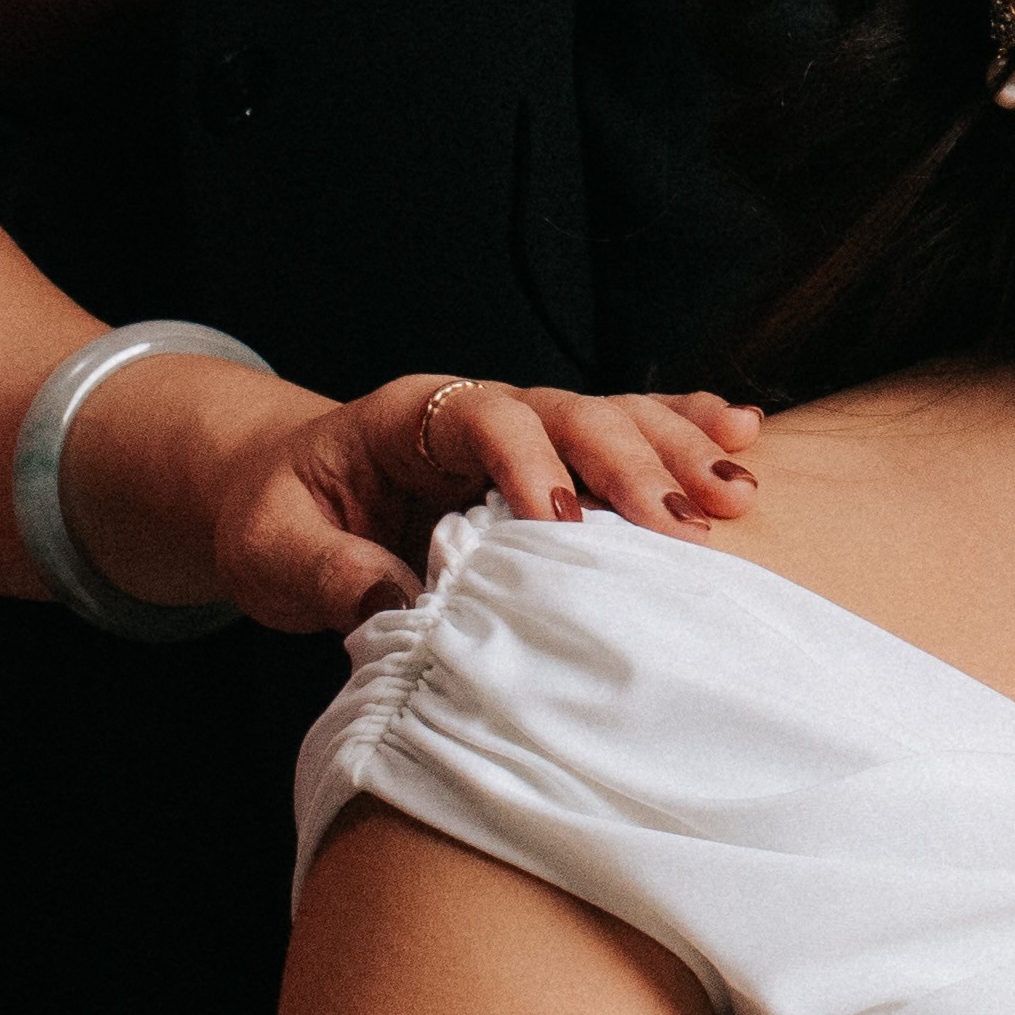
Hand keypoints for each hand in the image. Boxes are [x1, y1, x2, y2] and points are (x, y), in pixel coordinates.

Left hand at [95, 363, 768, 634]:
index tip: (563, 524)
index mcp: (406, 417)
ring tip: (734, 490)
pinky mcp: (548, 463)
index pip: (482, 420)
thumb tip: (406, 603)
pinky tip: (742, 434)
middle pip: (568, 413)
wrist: (278, 490)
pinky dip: (682, 429)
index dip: (528, 464)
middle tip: (683, 524)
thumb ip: (329, 572)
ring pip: (611, 419)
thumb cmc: (274, 515)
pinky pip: (625, 434)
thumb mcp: (272, 550)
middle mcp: (475, 411)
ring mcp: (519, 432)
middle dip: (630, 463)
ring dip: (676, 450)